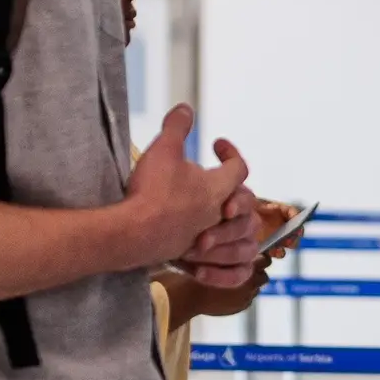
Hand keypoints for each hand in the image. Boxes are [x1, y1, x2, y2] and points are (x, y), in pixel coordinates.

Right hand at [125, 106, 253, 266]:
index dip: (231, 152)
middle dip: (237, 192)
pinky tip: (216, 256)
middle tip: (217, 184)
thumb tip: (185, 108)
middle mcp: (220, 216)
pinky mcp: (195, 260)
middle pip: (246, 203)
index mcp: (219, 188)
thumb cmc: (151, 191)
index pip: (239, 167)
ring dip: (235, 227)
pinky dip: (230, 267)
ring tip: (219, 216)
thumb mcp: (164, 149)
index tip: (216, 144)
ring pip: (243, 238)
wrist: (133, 232)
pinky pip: (230, 271)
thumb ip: (177, 127)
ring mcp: (210, 241)